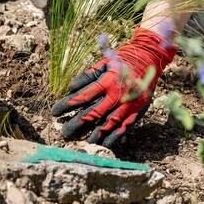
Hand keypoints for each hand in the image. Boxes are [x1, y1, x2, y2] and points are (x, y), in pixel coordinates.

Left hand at [51, 28, 177, 147]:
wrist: (148, 59)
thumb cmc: (121, 61)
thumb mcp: (103, 63)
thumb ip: (87, 76)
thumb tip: (71, 88)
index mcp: (107, 81)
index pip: (83, 96)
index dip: (67, 105)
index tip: (55, 113)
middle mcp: (117, 94)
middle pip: (94, 113)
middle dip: (77, 124)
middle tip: (64, 133)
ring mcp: (128, 104)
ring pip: (108, 123)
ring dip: (94, 134)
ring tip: (82, 142)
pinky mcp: (137, 111)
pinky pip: (124, 127)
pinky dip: (114, 137)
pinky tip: (104, 144)